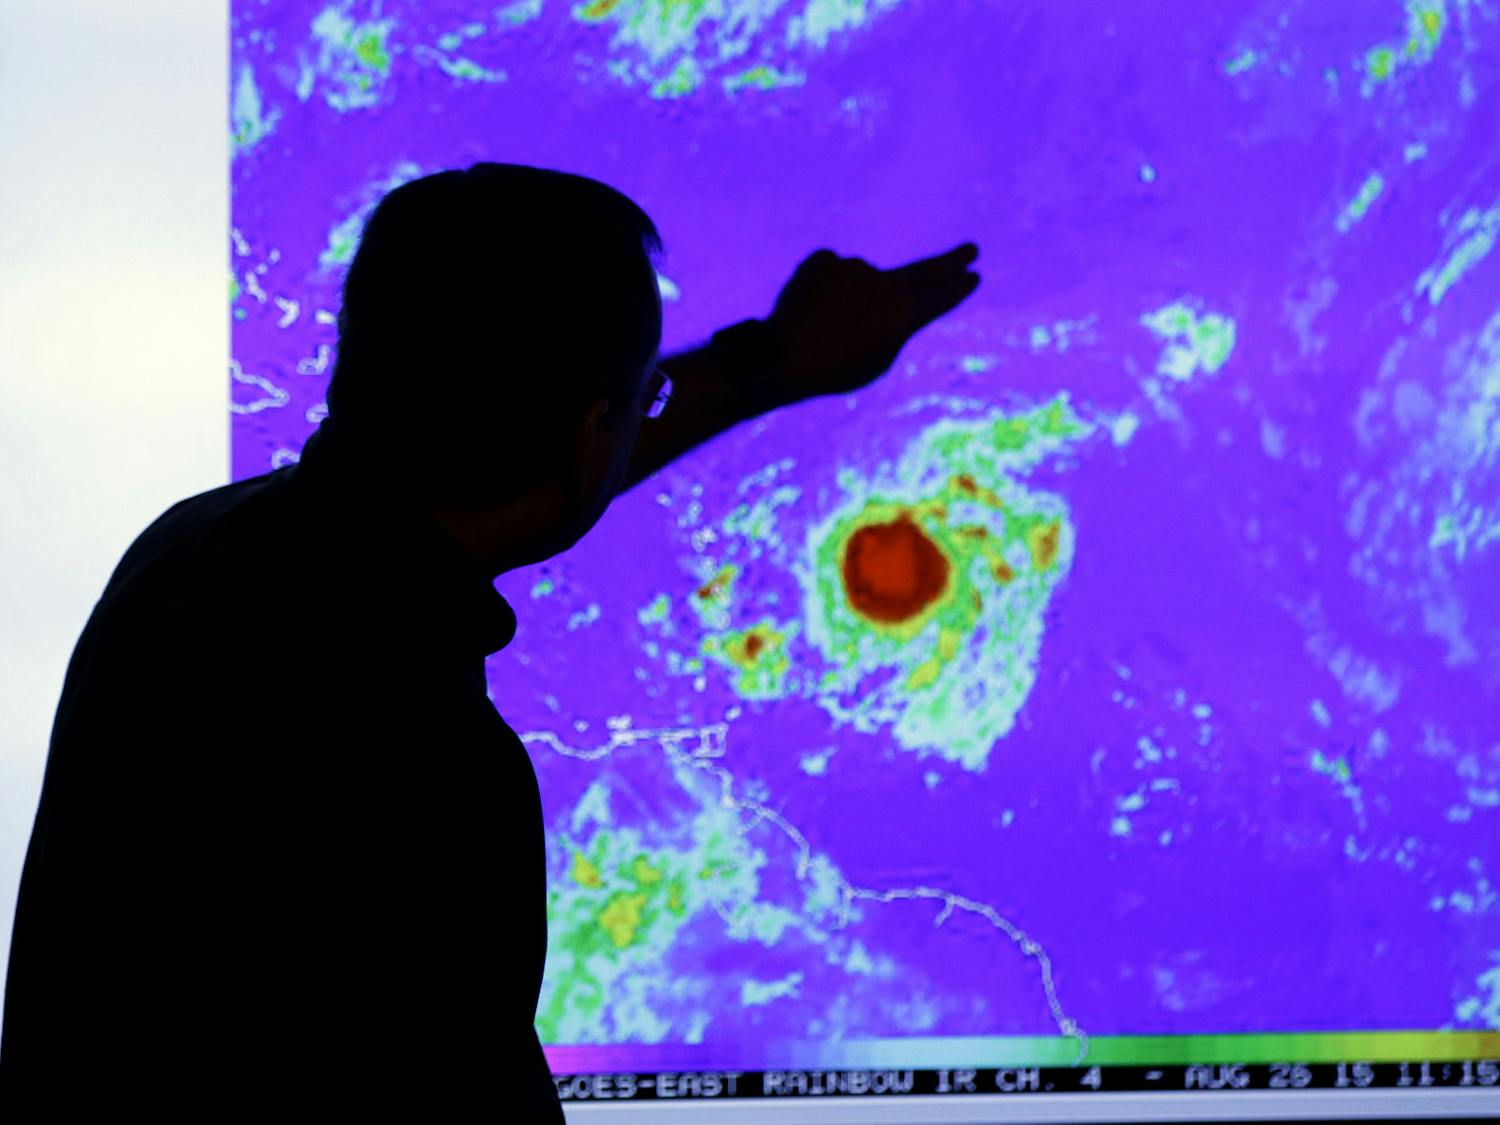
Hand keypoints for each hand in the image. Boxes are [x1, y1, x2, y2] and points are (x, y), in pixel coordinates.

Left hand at [763, 242, 980, 402]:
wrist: (784, 355)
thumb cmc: (835, 369)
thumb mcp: (877, 358)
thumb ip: (892, 324)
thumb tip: (886, 289)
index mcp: (905, 314)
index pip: (941, 296)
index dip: (958, 287)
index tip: (973, 275)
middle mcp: (885, 284)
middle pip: (924, 270)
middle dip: (950, 261)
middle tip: (971, 249)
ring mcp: (853, 267)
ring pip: (859, 280)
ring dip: (848, 301)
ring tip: (827, 328)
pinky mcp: (823, 259)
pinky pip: (830, 272)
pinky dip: (824, 288)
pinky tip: (810, 309)